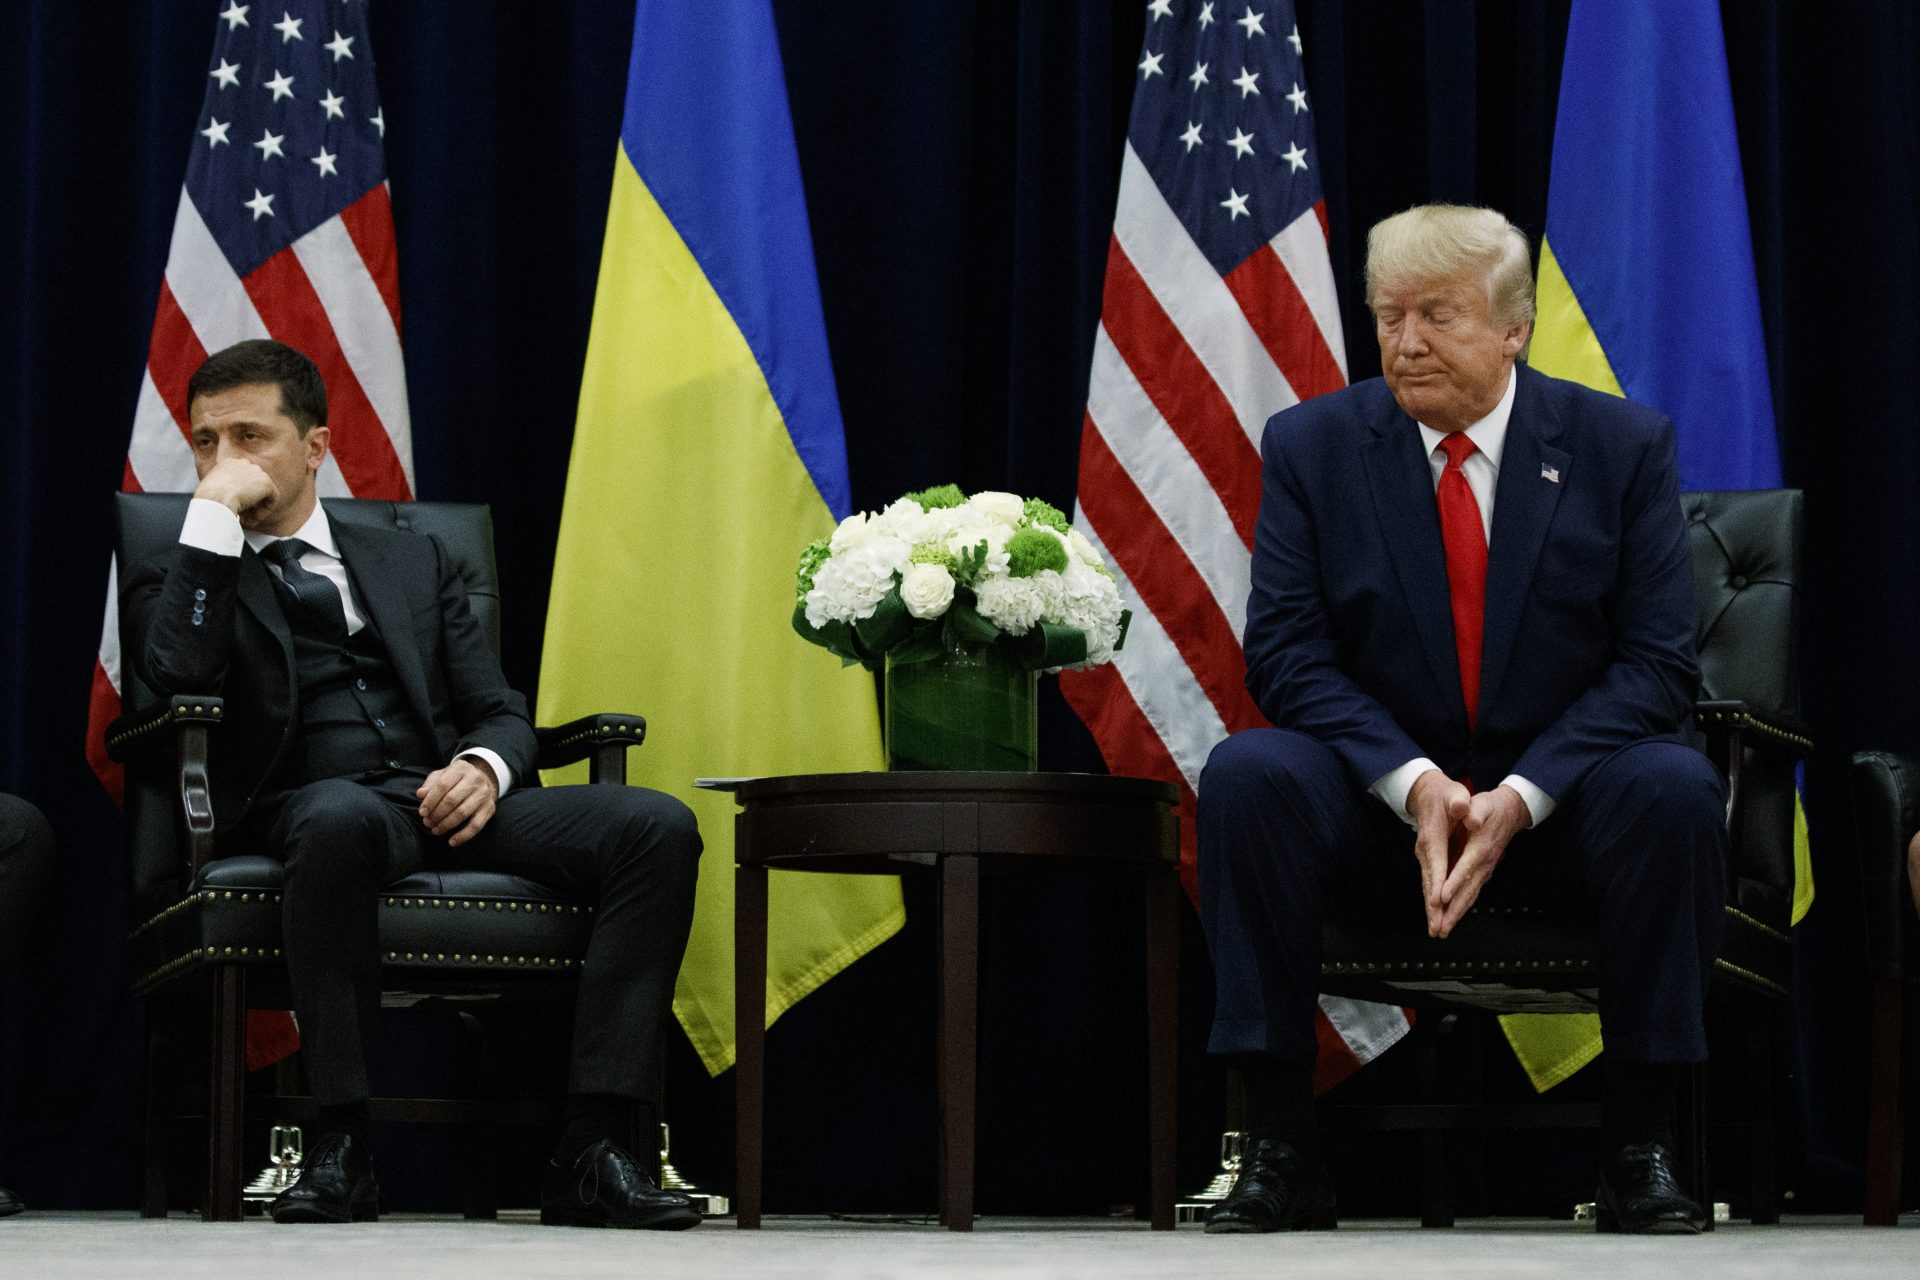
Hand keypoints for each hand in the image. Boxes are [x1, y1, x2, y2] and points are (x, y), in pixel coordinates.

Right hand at [193, 457, 276, 521]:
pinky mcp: (266, 483)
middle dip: (249, 502)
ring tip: (247, 520)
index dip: (239, 494)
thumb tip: (230, 503)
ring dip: (255, 508)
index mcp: (228, 463)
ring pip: (262, 493)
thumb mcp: (210, 490)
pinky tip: (255, 519)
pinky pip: (272, 498)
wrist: (215, 498)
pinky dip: (265, 511)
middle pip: (252, 485)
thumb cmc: (207, 499)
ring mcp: (256, 472)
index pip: (240, 478)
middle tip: (241, 516)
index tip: (233, 506)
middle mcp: (243, 463)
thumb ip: (222, 491)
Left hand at [416, 756, 498, 847]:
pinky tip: (452, 842)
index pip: (443, 785)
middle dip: (436, 814)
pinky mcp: (490, 808)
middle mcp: (475, 779)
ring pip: (462, 813)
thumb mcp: (442, 776)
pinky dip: (463, 836)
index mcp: (461, 768)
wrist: (483, 780)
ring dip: (446, 825)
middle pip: (452, 800)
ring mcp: (484, 794)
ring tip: (435, 830)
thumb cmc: (456, 780)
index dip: (430, 800)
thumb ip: (431, 784)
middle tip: (427, 823)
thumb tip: (421, 794)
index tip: (422, 812)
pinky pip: (476, 825)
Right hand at [1406, 769, 1469, 936]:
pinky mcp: (1430, 861)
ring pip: (1429, 888)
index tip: (1439, 902)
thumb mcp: (1455, 792)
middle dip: (1433, 908)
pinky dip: (1435, 902)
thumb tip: (1465, 810)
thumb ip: (1460, 801)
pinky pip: (1433, 885)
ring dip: (1433, 910)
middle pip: (1430, 883)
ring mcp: (1426, 857)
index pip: (1437, 863)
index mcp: (1433, 836)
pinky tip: (1439, 916)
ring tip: (1437, 931)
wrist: (1427, 793)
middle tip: (1437, 929)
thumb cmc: (1444, 794)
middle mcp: (1426, 851)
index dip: (1439, 883)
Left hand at [1432, 785, 1530, 938]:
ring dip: (1456, 914)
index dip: (1454, 883)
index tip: (1441, 898)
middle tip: (1440, 929)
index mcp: (1480, 847)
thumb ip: (1475, 811)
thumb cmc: (1491, 806)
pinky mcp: (1482, 872)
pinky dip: (1461, 907)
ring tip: (1442, 931)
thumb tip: (1470, 819)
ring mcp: (1484, 870)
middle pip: (1468, 890)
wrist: (1510, 812)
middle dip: (1453, 911)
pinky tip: (1452, 918)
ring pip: (1470, 896)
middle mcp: (1484, 863)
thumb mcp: (1482, 803)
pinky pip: (1471, 893)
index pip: (1466, 867)